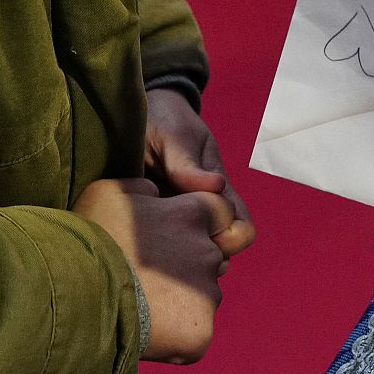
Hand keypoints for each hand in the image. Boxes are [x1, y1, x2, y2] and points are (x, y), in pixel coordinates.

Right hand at [74, 178, 233, 363]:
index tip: (173, 235)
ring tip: (141, 301)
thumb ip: (146, 188)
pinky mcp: (200, 331)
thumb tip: (157, 194)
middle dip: (187, 264)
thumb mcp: (110, 192)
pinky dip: (176, 332)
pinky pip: (195, 329)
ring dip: (181, 298)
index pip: (221, 212)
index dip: (197, 223)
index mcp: (193, 213)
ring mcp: (207, 293)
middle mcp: (209, 251)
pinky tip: (146, 327)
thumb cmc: (89, 238)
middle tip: (148, 275)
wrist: (76, 295)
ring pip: (203, 294)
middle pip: (210, 256)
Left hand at [143, 88, 254, 256]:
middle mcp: (202, 213)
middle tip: (165, 243)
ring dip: (173, 258)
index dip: (228, 240)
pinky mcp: (150, 227)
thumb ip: (188, 164)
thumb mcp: (176, 136)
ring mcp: (177, 222)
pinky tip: (132, 243)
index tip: (200, 231)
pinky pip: (158, 253)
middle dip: (198, 258)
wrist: (139, 114)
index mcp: (218, 192)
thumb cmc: (165, 121)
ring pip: (187, 259)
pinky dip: (149, 254)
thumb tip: (216, 186)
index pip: (241, 231)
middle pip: (216, 254)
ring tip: (145, 243)